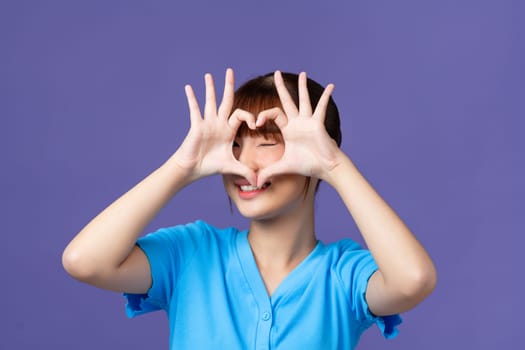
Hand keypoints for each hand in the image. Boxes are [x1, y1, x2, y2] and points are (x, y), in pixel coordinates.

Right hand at [173, 69, 256, 184]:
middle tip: (230, 70)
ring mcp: (207, 123)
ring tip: (209, 75)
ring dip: (210, 88)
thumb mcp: (231, 167)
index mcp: (228, 130)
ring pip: (210, 101)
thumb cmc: (210, 166)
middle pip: (225, 100)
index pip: (241, 115)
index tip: (256, 124)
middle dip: (228, 85)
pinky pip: (194, 109)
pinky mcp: (197, 125)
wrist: (193, 169)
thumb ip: (246, 171)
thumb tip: (259, 182)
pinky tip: (188, 87)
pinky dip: (192, 98)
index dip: (250, 117)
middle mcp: (218, 123)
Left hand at [256, 71, 341, 186]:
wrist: (324, 168)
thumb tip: (255, 182)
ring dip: (302, 87)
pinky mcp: (318, 124)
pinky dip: (326, 97)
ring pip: (304, 100)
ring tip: (303, 73)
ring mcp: (308, 121)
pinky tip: (331, 86)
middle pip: (287, 100)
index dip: (263, 116)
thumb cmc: (306, 166)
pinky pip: (321, 107)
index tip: (255, 124)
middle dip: (281, 87)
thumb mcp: (283, 167)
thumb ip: (269, 172)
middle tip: (276, 72)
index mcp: (288, 129)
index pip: (273, 114)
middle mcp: (297, 122)